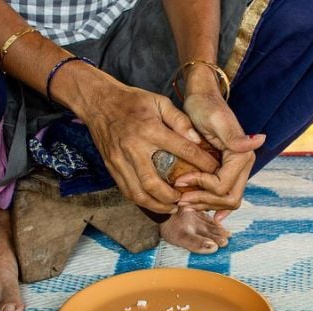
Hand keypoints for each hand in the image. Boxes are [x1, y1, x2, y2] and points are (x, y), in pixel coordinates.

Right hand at [78, 81, 220, 213]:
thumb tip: (196, 140)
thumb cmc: (132, 101)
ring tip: (171, 207)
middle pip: (154, 184)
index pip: (181, 150)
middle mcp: (134, 149)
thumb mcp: (159, 101)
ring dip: (156, 204)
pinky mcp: (112, 167)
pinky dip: (141, 200)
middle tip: (186, 199)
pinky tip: (153, 201)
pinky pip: (126, 190)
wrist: (98, 102)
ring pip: (138, 193)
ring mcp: (120, 161)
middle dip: (172, 197)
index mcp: (150, 130)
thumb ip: (180, 120)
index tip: (214, 172)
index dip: (201, 162)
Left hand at [175, 91, 265, 221]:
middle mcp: (243, 165)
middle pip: (229, 199)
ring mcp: (236, 169)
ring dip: (204, 205)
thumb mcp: (216, 120)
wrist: (202, 99)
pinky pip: (222, 194)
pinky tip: (195, 206)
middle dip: (204, 202)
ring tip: (182, 203)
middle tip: (180, 201)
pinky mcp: (226, 170)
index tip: (179, 180)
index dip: (200, 187)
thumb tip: (260, 140)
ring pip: (226, 200)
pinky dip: (208, 202)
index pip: (223, 186)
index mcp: (242, 155)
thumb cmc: (206, 107)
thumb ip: (235, 136)